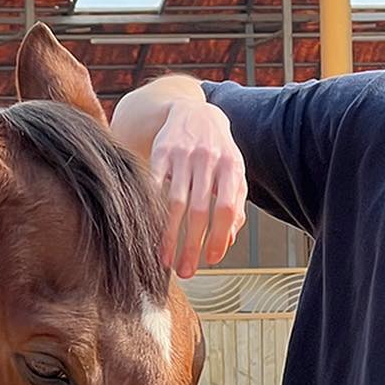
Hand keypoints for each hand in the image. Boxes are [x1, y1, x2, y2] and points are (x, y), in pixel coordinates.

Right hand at [152, 101, 247, 276]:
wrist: (194, 112)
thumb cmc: (218, 152)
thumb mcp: (234, 174)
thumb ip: (235, 206)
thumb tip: (226, 243)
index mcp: (231, 167)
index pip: (226, 208)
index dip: (218, 237)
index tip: (210, 260)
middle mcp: (207, 159)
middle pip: (198, 210)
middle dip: (191, 245)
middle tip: (186, 272)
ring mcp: (182, 154)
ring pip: (174, 202)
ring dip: (169, 236)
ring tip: (166, 260)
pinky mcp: (160, 152)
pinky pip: (154, 186)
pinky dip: (152, 212)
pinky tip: (150, 232)